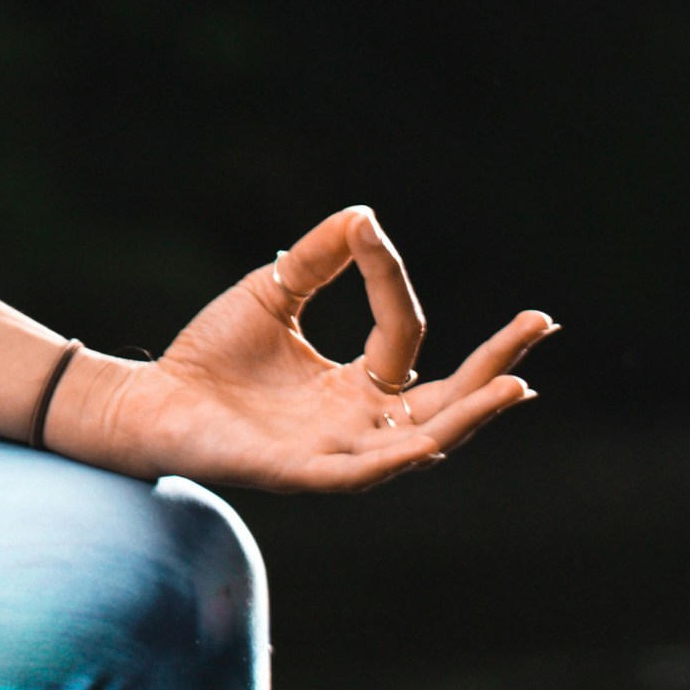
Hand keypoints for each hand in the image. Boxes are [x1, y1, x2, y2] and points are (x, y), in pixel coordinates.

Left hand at [61, 208, 550, 493]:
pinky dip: (397, 459)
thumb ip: (319, 256)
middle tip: (542, 323)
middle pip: (445, 402)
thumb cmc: (209, 354)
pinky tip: (431, 441)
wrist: (147, 396)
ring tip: (516, 386)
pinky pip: (360, 473)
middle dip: (496, 369)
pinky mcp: (300, 473)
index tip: (369, 237)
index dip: (392, 285)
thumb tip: (366, 216)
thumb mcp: (273, 290)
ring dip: (469, 416)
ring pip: (420, 442)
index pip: (404, 336)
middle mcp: (358, 423)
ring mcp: (335, 452)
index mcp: (357, 385)